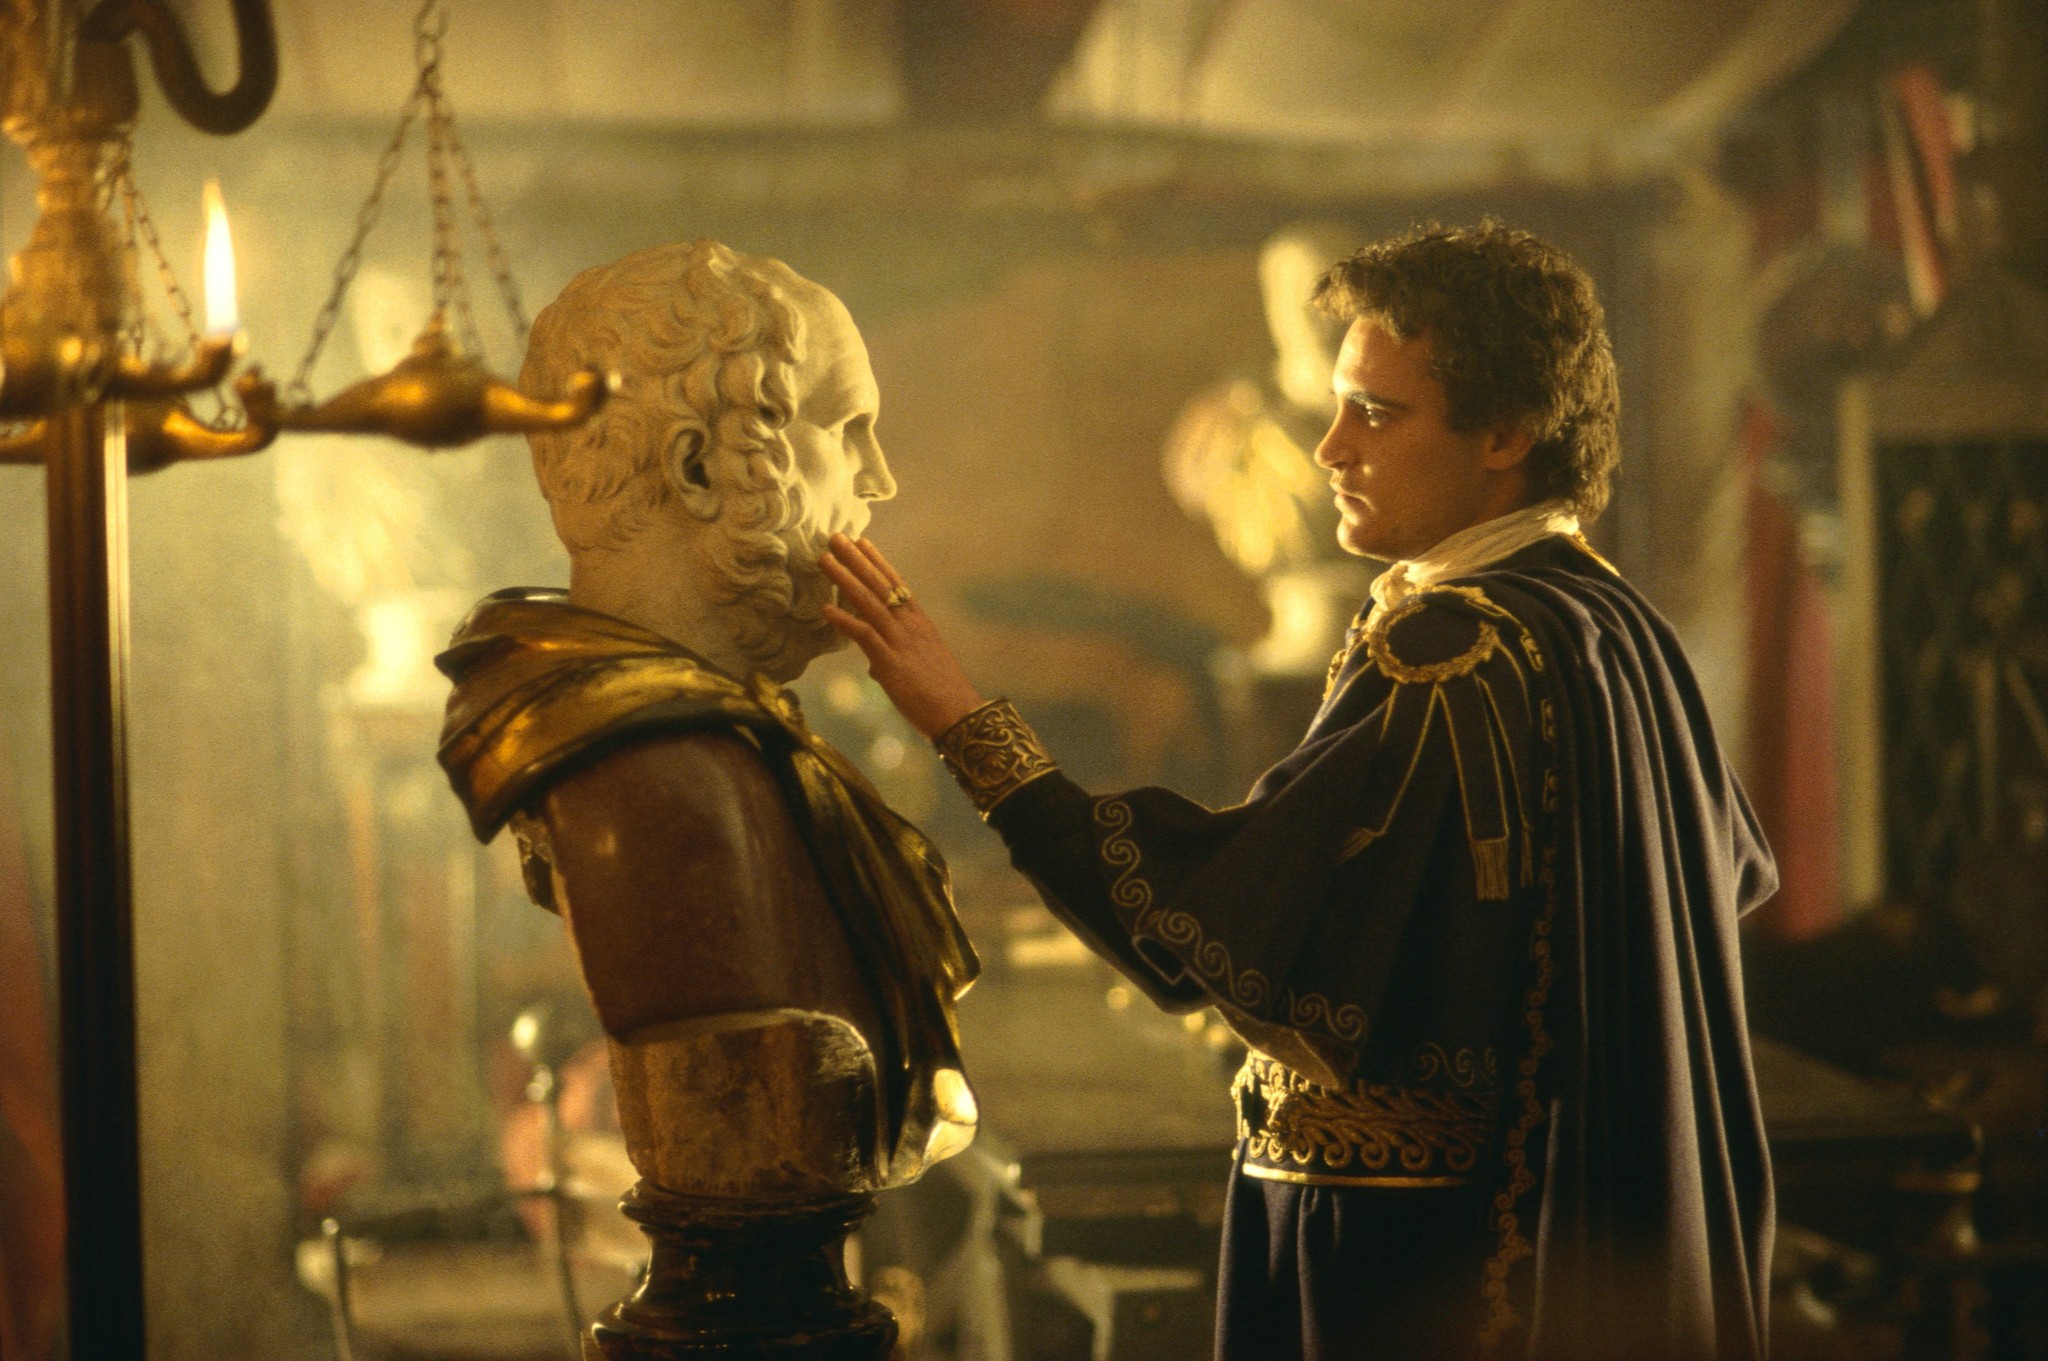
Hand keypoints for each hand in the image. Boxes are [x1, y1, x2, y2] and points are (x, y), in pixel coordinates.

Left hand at [821, 535, 986, 740]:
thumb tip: (873, 666)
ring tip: (824, 559)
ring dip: (844, 579)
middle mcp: (911, 626)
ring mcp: (901, 642)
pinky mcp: (892, 663)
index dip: (877, 562)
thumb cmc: (940, 696)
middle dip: (856, 559)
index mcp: (920, 624)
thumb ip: (892, 661)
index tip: (862, 541)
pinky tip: (825, 608)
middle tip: (835, 537)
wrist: (959, 714)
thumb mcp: (918, 670)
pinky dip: (844, 620)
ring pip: (869, 602)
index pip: (897, 585)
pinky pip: (865, 636)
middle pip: (880, 585)